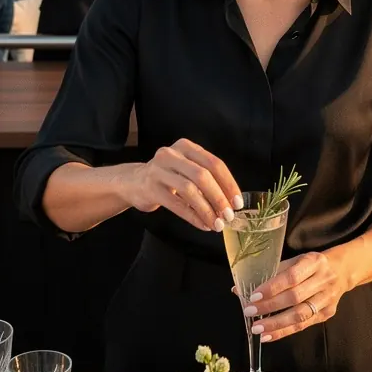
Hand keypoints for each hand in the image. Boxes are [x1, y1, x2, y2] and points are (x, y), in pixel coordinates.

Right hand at [126, 138, 241, 232]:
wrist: (133, 182)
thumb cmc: (168, 177)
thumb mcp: (186, 169)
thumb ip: (206, 179)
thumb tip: (231, 202)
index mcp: (186, 147)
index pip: (214, 163)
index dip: (228, 183)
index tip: (238, 202)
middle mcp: (172, 154)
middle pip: (203, 176)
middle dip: (219, 198)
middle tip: (229, 215)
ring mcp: (159, 170)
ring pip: (190, 190)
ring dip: (207, 210)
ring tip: (217, 224)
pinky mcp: (151, 188)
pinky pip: (176, 204)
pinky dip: (193, 216)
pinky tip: (202, 225)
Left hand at [242, 251, 348, 342]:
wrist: (342, 271)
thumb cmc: (312, 265)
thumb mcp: (296, 261)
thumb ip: (271, 273)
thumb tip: (238, 289)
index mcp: (314, 262)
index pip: (291, 277)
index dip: (272, 288)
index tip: (253, 296)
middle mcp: (323, 280)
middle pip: (295, 297)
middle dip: (269, 307)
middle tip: (249, 312)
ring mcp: (327, 299)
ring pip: (300, 315)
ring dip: (276, 324)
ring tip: (257, 329)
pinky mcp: (327, 314)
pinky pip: (303, 325)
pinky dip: (284, 332)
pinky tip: (269, 336)